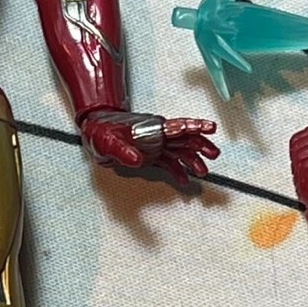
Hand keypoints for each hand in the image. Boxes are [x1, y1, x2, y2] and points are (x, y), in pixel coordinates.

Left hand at [80, 109, 218, 186]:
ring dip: (193, 160)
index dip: (194, 126)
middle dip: (201, 144)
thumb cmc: (101, 131)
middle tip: (214, 153)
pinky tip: (183, 180)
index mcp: (150, 127)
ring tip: (203, 172)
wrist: (94, 132)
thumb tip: (137, 159)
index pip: (177, 126)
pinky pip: (169, 162)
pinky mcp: (151, 155)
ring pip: (181, 151)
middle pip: (185, 138)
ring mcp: (155, 145)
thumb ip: (123, 151)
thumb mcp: (108, 141)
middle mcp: (157, 135)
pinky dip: (177, 171)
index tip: (209, 127)